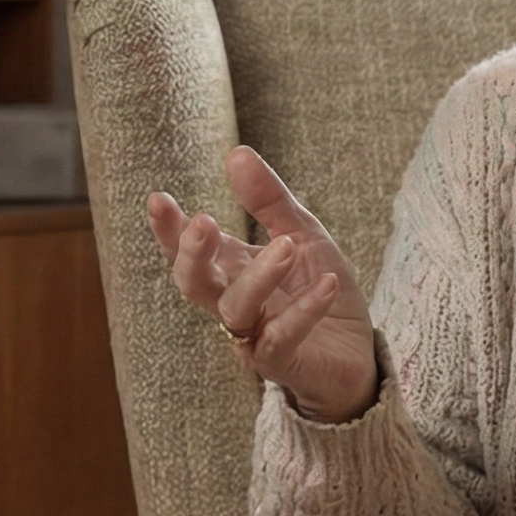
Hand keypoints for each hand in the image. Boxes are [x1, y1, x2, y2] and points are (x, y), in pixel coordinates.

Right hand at [146, 146, 377, 423]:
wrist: (356, 352)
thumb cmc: (318, 289)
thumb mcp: (300, 234)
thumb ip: (270, 200)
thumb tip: (236, 153)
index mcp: (230, 270)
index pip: (188, 250)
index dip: (170, 229)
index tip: (159, 199)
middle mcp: (233, 303)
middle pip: (194, 284)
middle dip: (192, 254)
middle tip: (204, 222)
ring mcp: (254, 336)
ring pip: (236, 309)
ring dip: (258, 276)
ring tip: (287, 245)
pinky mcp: (284, 362)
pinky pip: (283, 337)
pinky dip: (304, 310)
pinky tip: (328, 283)